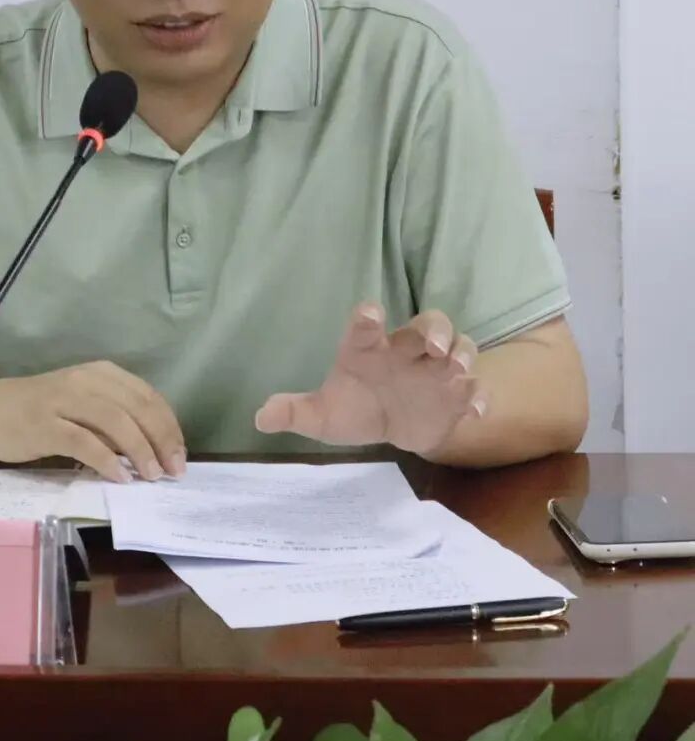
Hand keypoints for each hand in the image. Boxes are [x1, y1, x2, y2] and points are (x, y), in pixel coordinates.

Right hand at [0, 360, 186, 483]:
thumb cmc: (37, 410)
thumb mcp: (81, 406)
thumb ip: (112, 421)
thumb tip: (151, 450)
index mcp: (101, 373)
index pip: (148, 396)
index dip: (169, 426)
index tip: (180, 455)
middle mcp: (86, 381)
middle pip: (137, 407)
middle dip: (162, 440)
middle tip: (173, 470)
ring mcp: (64, 401)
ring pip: (115, 421)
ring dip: (140, 450)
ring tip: (151, 475)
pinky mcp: (44, 425)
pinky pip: (84, 442)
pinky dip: (107, 461)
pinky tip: (119, 478)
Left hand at [254, 303, 485, 456]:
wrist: (393, 426)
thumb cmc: (356, 407)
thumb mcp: (324, 415)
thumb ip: (295, 412)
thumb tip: (261, 418)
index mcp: (369, 349)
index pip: (366, 326)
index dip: (367, 318)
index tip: (368, 314)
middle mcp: (407, 351)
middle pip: (427, 324)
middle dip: (433, 329)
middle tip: (433, 344)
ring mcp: (437, 371)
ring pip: (460, 348)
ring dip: (462, 355)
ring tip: (457, 369)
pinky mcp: (458, 396)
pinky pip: (476, 390)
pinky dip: (479, 397)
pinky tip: (475, 410)